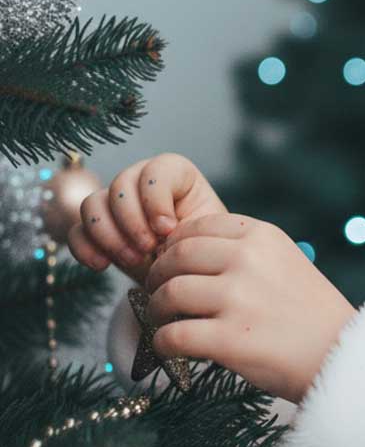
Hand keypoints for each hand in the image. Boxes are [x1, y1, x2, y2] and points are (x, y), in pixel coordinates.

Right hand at [67, 153, 227, 286]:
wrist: (189, 275)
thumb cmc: (203, 250)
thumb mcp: (206, 235)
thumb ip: (189, 226)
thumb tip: (162, 232)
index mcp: (176, 175)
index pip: (156, 170)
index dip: (156, 199)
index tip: (168, 229)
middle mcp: (141, 182)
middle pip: (120, 185)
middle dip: (132, 221)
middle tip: (148, 249)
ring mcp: (115, 204)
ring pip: (92, 204)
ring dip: (109, 236)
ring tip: (133, 260)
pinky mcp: (97, 230)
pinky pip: (76, 231)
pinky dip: (85, 248)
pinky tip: (102, 265)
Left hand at [142, 212, 357, 403]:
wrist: (343, 355)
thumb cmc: (313, 314)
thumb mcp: (287, 262)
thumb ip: (246, 252)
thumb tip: (185, 254)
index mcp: (263, 236)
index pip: (197, 227)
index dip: (175, 246)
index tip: (172, 264)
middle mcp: (248, 260)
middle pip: (176, 257)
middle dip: (158, 276)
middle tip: (157, 293)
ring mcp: (238, 299)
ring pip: (169, 294)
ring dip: (157, 310)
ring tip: (165, 321)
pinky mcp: (229, 339)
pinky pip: (172, 336)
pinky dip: (163, 343)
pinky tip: (170, 348)